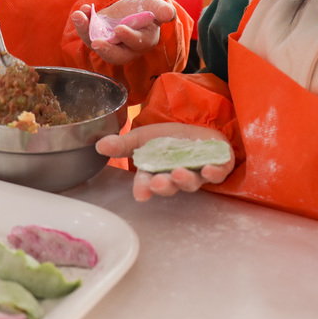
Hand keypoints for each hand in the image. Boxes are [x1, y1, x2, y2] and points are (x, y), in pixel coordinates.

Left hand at [70, 0, 174, 64]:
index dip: (129, 38)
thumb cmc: (146, 9)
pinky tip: (80, 11)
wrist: (131, 7)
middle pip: (116, 55)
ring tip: (79, 16)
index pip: (137, 44)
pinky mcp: (98, 37)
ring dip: (86, 32)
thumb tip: (170, 14)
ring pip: (98, 45)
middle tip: (97, 43)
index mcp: (144, 41)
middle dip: (106, 50)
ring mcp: (110, 44)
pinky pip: (87, 35)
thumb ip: (161, 10)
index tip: (120, 29)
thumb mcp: (154, 6)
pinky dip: (82, 24)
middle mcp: (126, 48)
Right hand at [97, 122, 234, 201]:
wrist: (197, 125)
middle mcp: (176, 177)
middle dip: (164, 185)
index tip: (140, 193)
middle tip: (159, 182)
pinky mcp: (218, 167)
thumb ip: (123, 144)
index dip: (143, 188)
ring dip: (185, 179)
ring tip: (179, 173)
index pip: (147, 183)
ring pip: (192, 182)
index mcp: (157, 173)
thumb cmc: (168, 136)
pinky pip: (217, 174)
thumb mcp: (142, 137)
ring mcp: (198, 174)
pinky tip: (209, 169)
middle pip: (170, 186)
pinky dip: (214, 173)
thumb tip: (99, 145)